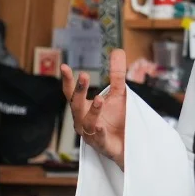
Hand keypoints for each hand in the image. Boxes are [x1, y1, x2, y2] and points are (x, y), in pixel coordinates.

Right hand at [60, 49, 126, 169]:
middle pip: (76, 105)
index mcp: (83, 107)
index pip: (72, 93)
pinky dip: (98, 132)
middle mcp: (82, 120)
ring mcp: (90, 134)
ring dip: (92, 110)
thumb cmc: (118, 119)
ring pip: (86, 122)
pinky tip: (101, 126)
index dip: (68, 81)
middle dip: (79, 91)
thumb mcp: (119, 93)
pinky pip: (98, 138)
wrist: (129, 144)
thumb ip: (116, 74)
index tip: (65, 67)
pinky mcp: (102, 145)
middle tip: (85, 76)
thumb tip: (117, 50)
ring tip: (100, 98)